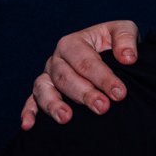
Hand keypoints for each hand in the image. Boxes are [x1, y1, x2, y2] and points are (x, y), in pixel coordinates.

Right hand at [20, 21, 140, 129]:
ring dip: (54, 104)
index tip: (120, 93)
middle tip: (103, 107)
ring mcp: (48, 76)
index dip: (103, 78)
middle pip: (65, 77)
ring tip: (66, 118)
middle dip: (85, 93)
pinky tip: (29, 125)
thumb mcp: (124, 30)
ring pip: (44, 89)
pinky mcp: (43, 92)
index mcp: (73, 42)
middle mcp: (57, 59)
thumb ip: (126, 39)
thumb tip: (128, 58)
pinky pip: (31, 101)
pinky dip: (28, 112)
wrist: (109, 56)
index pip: (86, 61)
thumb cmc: (115, 43)